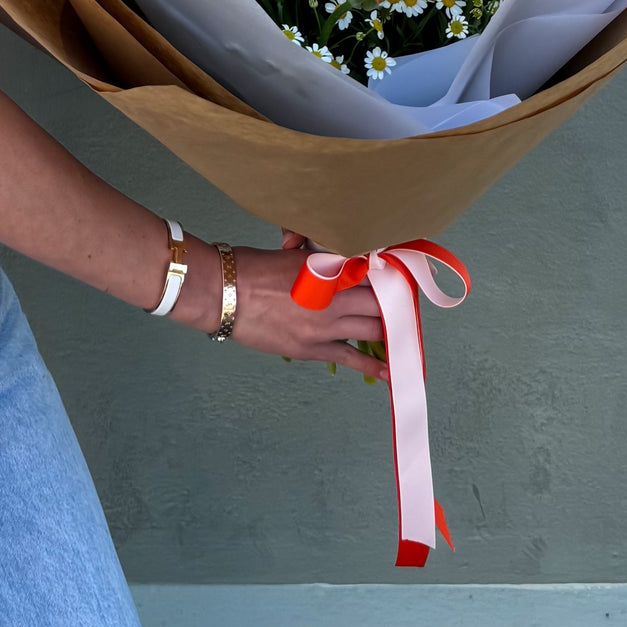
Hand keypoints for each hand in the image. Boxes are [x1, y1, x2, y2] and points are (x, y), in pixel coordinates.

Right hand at [175, 239, 386, 378]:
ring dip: (387, 330)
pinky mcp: (314, 348)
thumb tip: (342, 267)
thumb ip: (324, 262)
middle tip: (400, 307)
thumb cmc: (254, 268)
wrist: (226, 292)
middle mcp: (334, 297)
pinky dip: (374, 366)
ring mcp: (326, 325)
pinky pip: (352, 359)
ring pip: (374, 329)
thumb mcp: (296, 255)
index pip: (375, 274)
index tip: (396, 282)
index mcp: (330, 268)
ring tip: (397, 332)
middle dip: (393, 305)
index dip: (388, 279)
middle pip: (381, 303)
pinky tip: (390, 371)